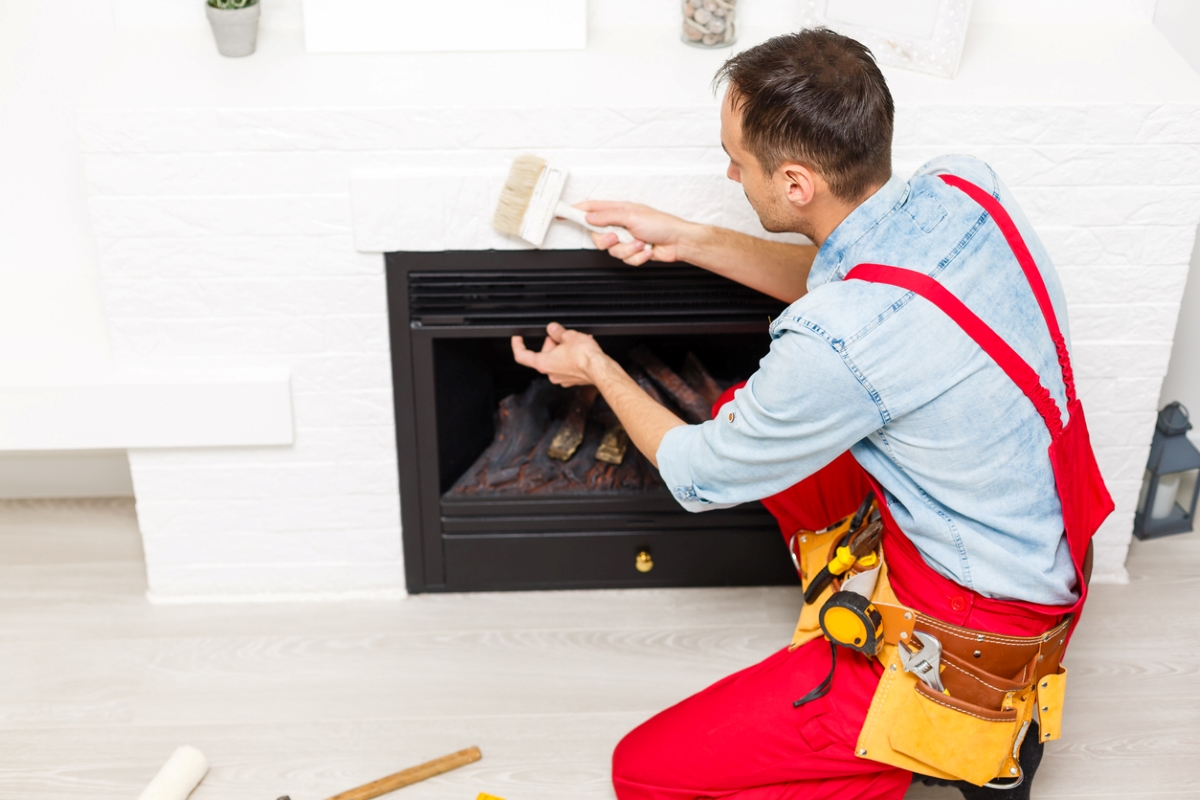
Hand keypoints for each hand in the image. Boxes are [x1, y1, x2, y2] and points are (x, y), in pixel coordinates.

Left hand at [512, 322, 606, 386]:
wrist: (601, 369)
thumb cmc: (585, 356)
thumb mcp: (568, 335)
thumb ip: (556, 331)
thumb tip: (552, 328)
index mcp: (544, 363)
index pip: (522, 356)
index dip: (517, 345)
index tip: (517, 339)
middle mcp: (551, 374)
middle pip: (543, 356)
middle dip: (550, 344)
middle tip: (558, 335)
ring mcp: (562, 379)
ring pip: (556, 361)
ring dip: (562, 350)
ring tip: (574, 340)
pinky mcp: (573, 380)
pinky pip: (567, 366)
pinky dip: (571, 358)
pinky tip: (580, 350)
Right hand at [574, 201, 697, 265]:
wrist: (678, 242)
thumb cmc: (661, 224)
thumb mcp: (631, 216)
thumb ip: (608, 216)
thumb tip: (589, 216)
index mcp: (617, 210)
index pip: (591, 209)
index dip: (575, 211)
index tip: (560, 213)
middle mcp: (619, 224)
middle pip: (597, 237)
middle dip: (607, 241)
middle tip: (617, 237)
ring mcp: (626, 239)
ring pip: (613, 252)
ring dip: (628, 250)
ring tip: (641, 243)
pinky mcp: (633, 252)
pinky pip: (626, 260)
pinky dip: (637, 257)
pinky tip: (646, 250)